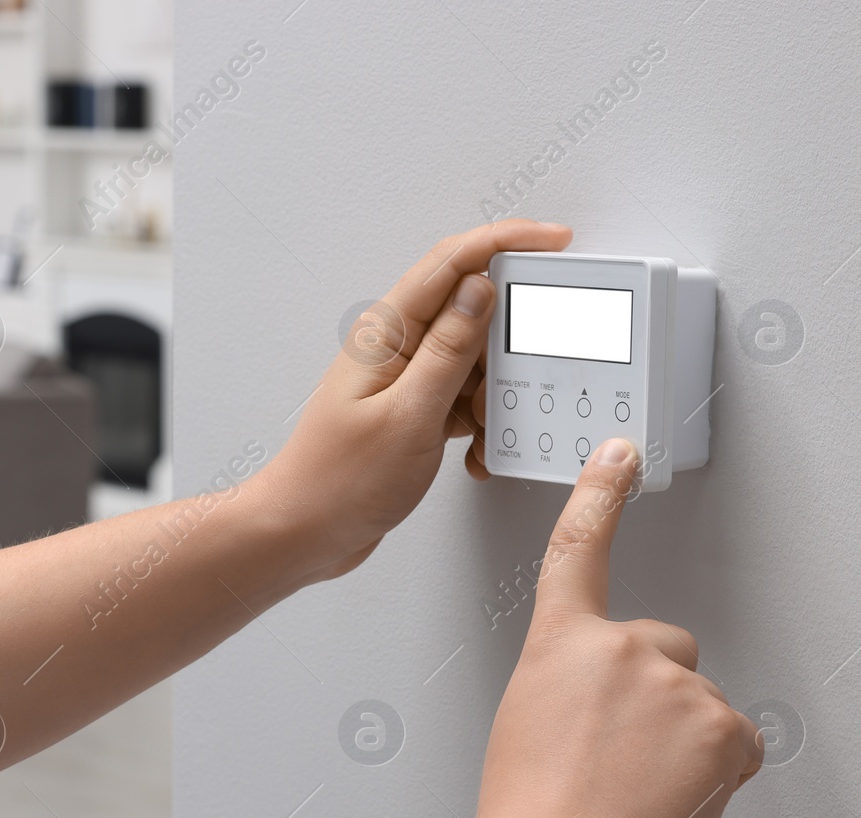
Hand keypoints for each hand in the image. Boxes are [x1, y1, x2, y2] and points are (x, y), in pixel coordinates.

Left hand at [254, 218, 571, 583]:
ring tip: (478, 428)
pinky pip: (462, 398)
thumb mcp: (410, 414)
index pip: (453, 262)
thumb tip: (481, 289)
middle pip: (471, 310)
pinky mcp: (413, 410)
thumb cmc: (339, 481)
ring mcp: (405, 379)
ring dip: (491, 393)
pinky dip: (477, 421)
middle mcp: (395, 347)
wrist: (305, 532)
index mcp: (386, 333)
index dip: (507, 241)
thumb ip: (450, 349)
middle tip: (515, 379)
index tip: (556, 242)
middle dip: (506, 344)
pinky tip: (472, 449)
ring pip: (473, 360)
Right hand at [474, 438, 762, 817]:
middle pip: (667, 650)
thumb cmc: (527, 815)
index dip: (598, 495)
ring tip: (635, 792)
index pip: (579, 549)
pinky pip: (736, 747)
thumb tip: (616, 721)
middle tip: (623, 753)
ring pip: (701, 708)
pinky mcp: (721, 725)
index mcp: (561, 645)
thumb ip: (574, 696)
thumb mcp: (528, 729)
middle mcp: (621, 648)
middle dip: (657, 695)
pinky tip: (669, 801)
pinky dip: (713, 776)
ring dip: (682, 746)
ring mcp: (675, 684)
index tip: (618, 454)